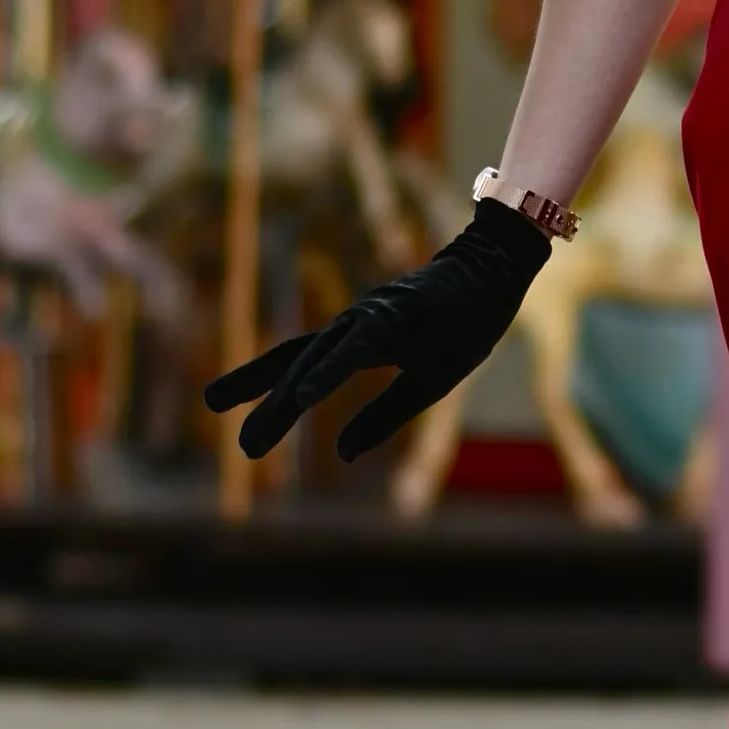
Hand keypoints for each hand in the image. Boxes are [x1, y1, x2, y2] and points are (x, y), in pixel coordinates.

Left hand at [203, 200, 550, 463]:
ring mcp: (372, 317)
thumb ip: (381, 417)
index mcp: (359, 342)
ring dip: (284, 398)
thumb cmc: (462, 323)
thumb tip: (340, 454)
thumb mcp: (425, 385)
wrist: (498, 273)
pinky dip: (327, 371)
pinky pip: (354, 348)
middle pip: (296, 362)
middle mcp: (354, 326)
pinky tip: (304, 396)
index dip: (262, 388)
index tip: (231, 420)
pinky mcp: (396, 315)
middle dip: (262, 401)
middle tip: (240, 447)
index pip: (299, 364)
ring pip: (317, 359)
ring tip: (254, 437)